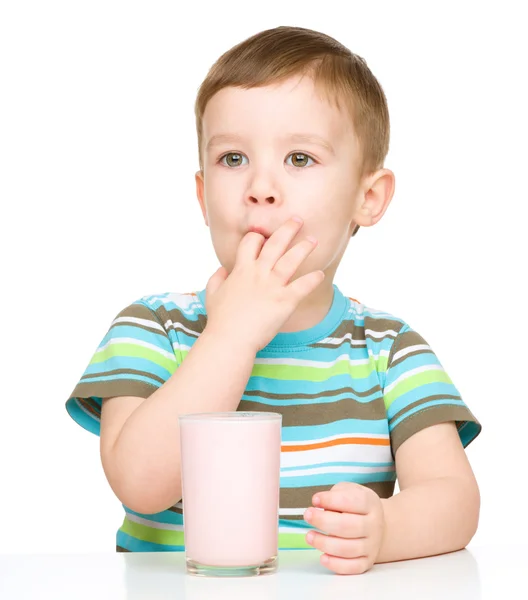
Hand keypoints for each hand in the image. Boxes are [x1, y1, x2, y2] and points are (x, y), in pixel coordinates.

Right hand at [204, 217, 324, 351]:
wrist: (230, 339)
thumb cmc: (220, 319)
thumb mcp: (212, 293)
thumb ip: (217, 277)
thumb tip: (223, 269)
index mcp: (241, 269)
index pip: (251, 242)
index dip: (258, 237)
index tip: (264, 237)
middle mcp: (258, 273)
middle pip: (275, 243)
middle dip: (288, 229)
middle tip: (297, 220)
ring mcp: (272, 286)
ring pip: (292, 259)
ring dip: (304, 247)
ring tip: (313, 240)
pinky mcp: (285, 301)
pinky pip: (303, 286)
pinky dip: (313, 279)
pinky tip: (320, 274)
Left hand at [303, 482, 384, 574]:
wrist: (375, 525)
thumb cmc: (355, 506)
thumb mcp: (348, 491)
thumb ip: (335, 494)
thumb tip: (319, 503)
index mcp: (370, 503)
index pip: (352, 501)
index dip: (331, 500)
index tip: (315, 500)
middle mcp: (374, 525)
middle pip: (349, 526)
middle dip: (324, 521)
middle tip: (307, 515)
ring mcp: (372, 545)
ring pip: (348, 549)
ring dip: (325, 543)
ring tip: (309, 536)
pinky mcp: (367, 562)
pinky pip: (353, 567)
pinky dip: (336, 565)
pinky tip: (323, 557)